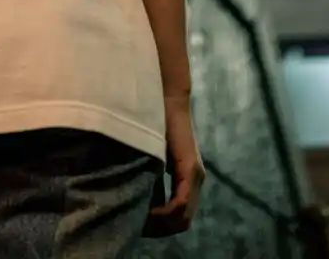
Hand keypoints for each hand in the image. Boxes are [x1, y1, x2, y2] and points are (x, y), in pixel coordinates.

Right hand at [143, 95, 204, 236]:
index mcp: (187, 182)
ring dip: (159, 223)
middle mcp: (195, 182)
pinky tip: (148, 210)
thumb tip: (132, 202)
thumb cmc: (153, 123)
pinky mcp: (191, 170)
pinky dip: (164, 213)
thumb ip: (147, 177)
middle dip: (156, 228)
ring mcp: (195, 177)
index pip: (177, 219)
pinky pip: (180, 205)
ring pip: (181, 219)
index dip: (157, 226)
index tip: (136, 224)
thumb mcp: (149, 157)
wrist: (167, 98)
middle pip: (180, 223)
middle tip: (135, 225)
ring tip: (138, 219)